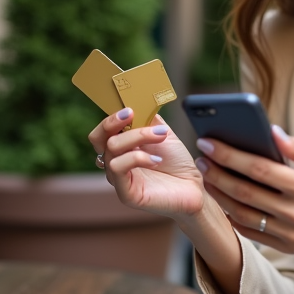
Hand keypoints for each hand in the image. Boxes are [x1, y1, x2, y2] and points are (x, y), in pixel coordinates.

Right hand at [89, 109, 204, 218]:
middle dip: (114, 121)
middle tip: (132, 113)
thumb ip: (148, 119)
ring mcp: (118, 179)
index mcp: (121, 147)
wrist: (194, 188)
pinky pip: (118, 168)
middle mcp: (115, 162)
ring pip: (111, 148)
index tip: (128, 107)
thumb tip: (137, 100)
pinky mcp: (125, 193)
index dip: (110, 117)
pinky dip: (138, 157)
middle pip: (98, 137)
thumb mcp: (163, 134)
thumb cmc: (177, 163)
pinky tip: (156, 158)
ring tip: (161, 136)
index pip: (103, 130)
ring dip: (137, 136)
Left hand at [195, 126, 293, 293]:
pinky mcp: (283, 247)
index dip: (232, 155)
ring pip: (242, 213)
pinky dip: (231, 215)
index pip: (261, 169)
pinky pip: (249, 232)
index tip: (210, 142)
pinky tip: (221, 199)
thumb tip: (272, 132)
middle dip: (218, 173)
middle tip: (201, 158)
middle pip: (246, 192)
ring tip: (206, 176)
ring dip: (219, 194)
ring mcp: (288, 234)